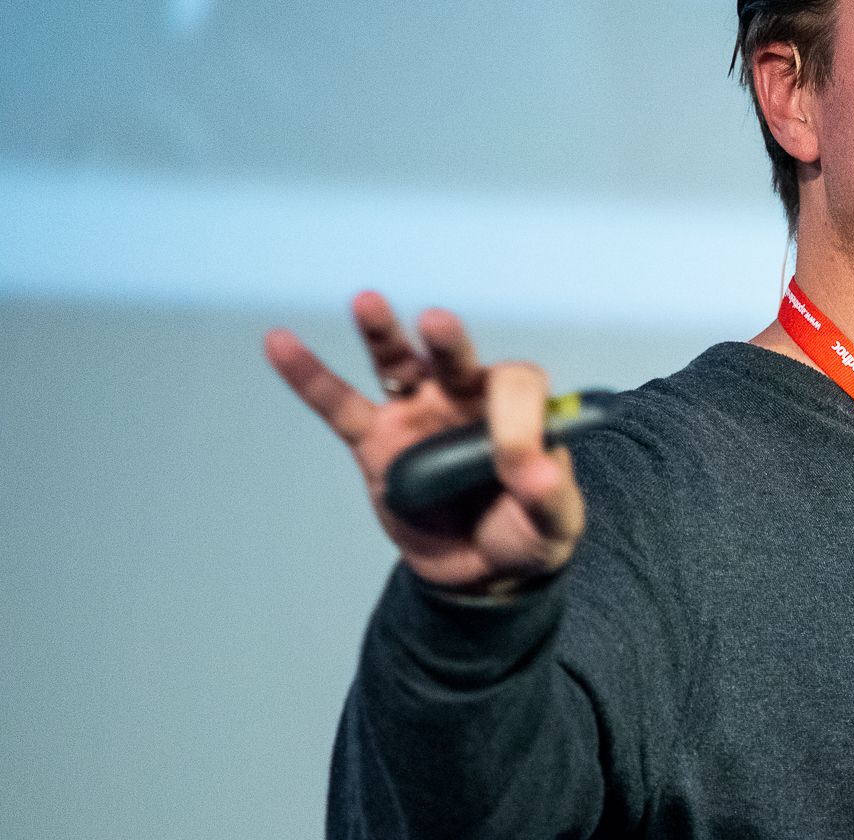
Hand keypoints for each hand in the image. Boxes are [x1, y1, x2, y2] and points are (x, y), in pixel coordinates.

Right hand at [264, 291, 584, 591]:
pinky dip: (308, 376)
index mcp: (518, 409)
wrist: (481, 570)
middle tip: (436, 322)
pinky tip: (280, 343)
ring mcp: (417, 414)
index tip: (521, 465)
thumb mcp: (555, 524)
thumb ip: (550, 495)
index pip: (517, 386)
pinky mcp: (375, 442)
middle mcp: (465, 399)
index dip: (519, 417)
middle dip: (447, 341)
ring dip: (382, 334)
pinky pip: (337, 405)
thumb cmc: (526, 532)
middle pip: (456, 358)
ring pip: (397, 364)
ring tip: (366, 303)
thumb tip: (538, 471)